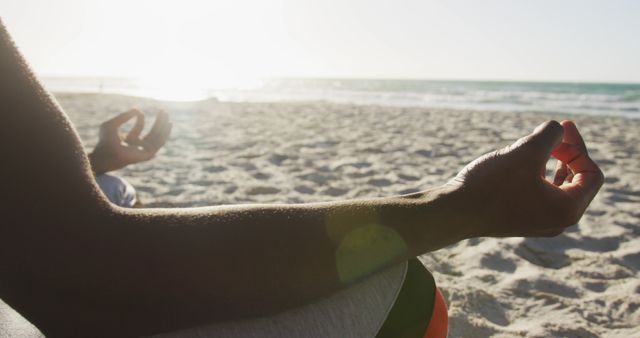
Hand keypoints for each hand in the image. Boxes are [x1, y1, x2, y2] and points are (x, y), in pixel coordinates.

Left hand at [89, 109, 171, 174]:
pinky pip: (160, 142)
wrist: (106, 153)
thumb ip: (124, 116)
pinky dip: (165, 133)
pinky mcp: (148, 153)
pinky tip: (168, 124)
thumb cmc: (105, 141)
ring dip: (163, 126)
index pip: (139, 127)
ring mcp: (144, 150)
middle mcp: (138, 146)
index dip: (140, 118)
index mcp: (129, 140)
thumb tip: (137, 109)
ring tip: (167, 116)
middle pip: (152, 132)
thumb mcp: (112, 124)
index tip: (138, 111)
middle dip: (158, 122)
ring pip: (158, 137)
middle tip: (163, 111)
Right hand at [450, 120, 603, 237]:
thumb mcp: (525, 151)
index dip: (579, 146)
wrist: (454, 212)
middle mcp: (556, 221)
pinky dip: (534, 174)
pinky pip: (537, 193)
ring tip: (530, 144)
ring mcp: (537, 223)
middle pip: (576, 181)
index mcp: (567, 209)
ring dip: (548, 161)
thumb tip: (557, 129)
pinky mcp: (518, 219)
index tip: (561, 127)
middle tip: (554, 131)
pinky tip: (515, 161)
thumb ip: (550, 134)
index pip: (591, 174)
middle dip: (566, 152)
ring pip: (555, 186)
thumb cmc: (491, 184)